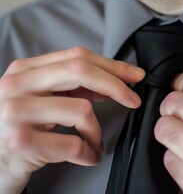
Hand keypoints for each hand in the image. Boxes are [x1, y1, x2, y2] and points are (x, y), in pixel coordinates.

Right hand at [0, 47, 144, 193]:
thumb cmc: (19, 129)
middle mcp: (17, 85)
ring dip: (97, 132)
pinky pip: (74, 145)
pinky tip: (89, 157)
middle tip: (133, 100)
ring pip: (81, 111)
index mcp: (25, 70)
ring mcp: (16, 113)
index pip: (77, 57)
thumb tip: (112, 83)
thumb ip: (71, 87)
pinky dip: (90, 154)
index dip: (112, 65)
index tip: (135, 75)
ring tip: (94, 141)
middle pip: (80, 70)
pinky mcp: (21, 143)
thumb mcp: (41, 100)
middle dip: (116, 85)